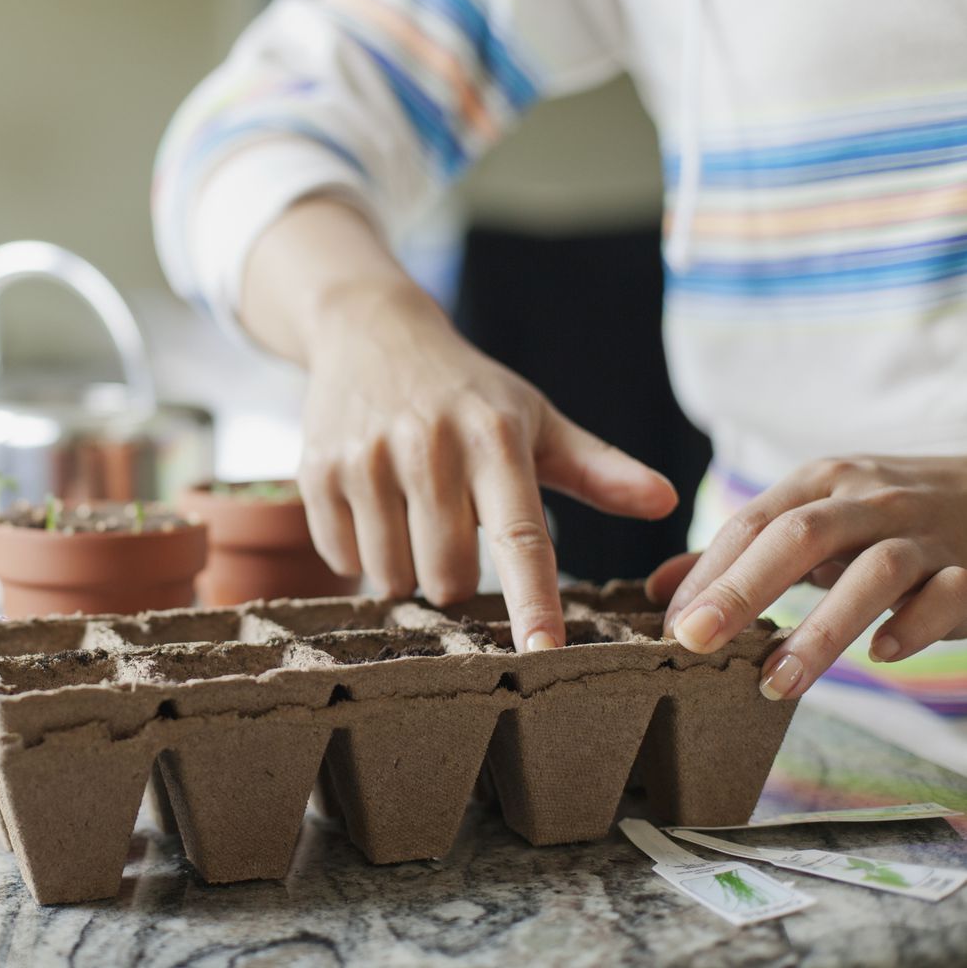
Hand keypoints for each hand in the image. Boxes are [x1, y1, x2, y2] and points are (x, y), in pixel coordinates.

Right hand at [296, 279, 676, 649]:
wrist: (370, 330)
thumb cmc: (467, 389)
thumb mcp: (534, 418)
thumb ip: (597, 469)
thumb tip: (667, 503)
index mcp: (494, 439)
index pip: (520, 536)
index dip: (532, 600)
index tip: (544, 652)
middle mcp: (428, 447)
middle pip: (447, 575)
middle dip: (455, 577)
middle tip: (453, 532)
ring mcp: (365, 459)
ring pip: (390, 574)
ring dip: (405, 566)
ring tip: (410, 515)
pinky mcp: (316, 471)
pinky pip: (342, 556)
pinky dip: (360, 549)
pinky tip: (371, 504)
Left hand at [649, 456, 966, 699]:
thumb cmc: (885, 519)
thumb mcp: (814, 518)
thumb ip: (741, 553)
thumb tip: (659, 590)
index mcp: (822, 484)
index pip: (752, 523)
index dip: (709, 574)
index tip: (673, 626)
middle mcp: (871, 500)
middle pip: (800, 535)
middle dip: (742, 589)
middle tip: (695, 641)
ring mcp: (927, 534)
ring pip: (875, 571)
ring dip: (822, 630)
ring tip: (776, 684)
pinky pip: (948, 593)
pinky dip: (914, 623)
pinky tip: (881, 655)